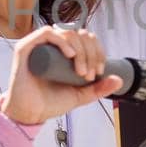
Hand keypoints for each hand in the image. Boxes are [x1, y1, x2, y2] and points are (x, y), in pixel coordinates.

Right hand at [1, 22, 121, 125]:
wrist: (30, 114)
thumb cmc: (50, 102)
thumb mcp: (80, 95)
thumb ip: (98, 88)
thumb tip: (119, 79)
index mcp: (64, 51)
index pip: (86, 38)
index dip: (98, 50)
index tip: (99, 71)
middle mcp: (52, 45)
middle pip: (79, 34)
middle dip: (91, 53)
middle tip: (89, 75)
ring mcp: (39, 45)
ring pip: (67, 32)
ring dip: (80, 50)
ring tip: (80, 71)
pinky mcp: (26, 48)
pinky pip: (46, 33)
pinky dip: (62, 40)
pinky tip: (70, 55)